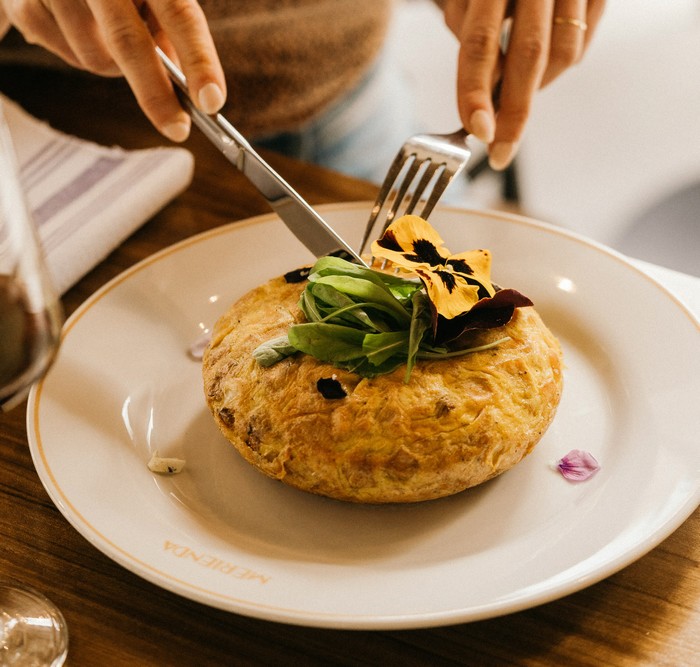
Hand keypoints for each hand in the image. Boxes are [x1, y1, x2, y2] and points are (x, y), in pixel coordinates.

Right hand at [0, 0, 225, 141]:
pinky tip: (78, 23)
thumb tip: (183, 87)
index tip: (212, 103)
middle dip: (157, 95)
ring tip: (108, 30)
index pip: (180, 14)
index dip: (199, 61)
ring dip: (116, 66)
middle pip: (129, 44)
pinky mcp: (24, 3)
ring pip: (98, 60)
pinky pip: (68, 56)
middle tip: (178, 128)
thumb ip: (169, 29)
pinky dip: (83, 53)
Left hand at [443, 0, 604, 168]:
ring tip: (514, 94)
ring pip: (562, 55)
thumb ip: (470, 32)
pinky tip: (538, 66)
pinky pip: (581, 45)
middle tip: (500, 152)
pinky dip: (557, 67)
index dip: (476, 92)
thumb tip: (483, 93)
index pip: (480, 43)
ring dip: (536, 88)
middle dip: (513, 114)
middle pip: (528, 57)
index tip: (478, 131)